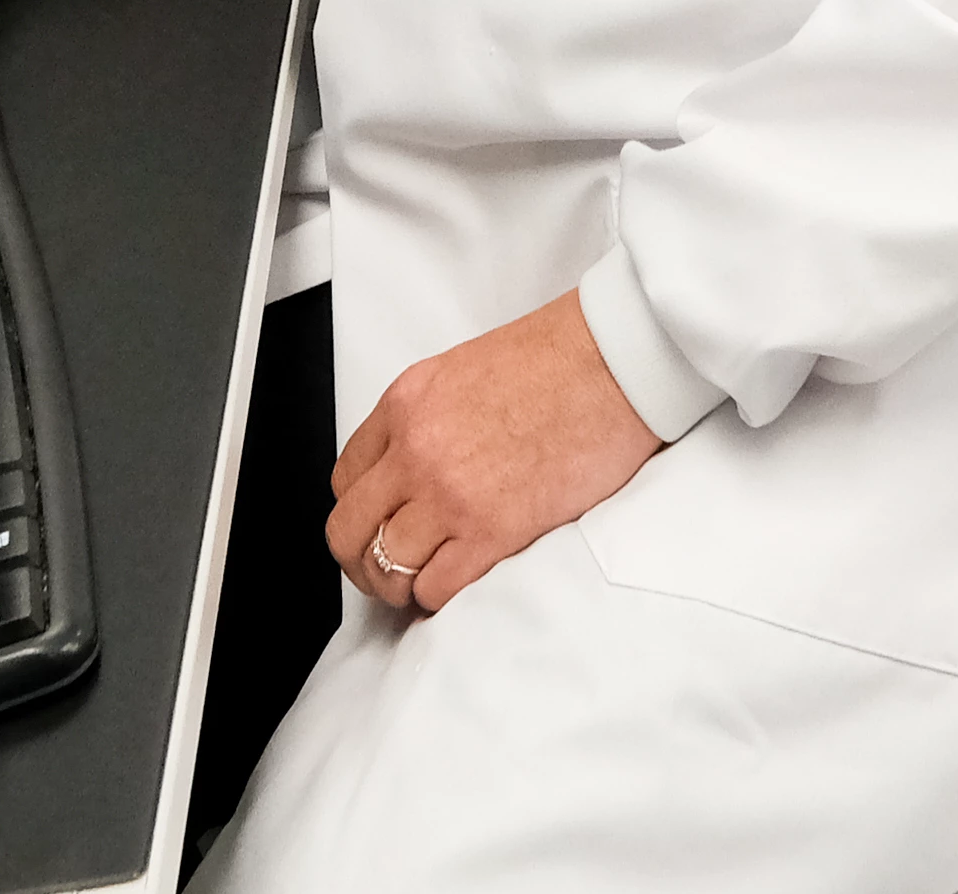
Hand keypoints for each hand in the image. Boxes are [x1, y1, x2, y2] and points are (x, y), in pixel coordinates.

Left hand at [325, 291, 662, 613]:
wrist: (612, 362)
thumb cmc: (557, 359)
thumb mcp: (462, 372)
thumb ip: (427, 420)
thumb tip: (414, 468)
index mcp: (405, 404)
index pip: (345, 479)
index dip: (359, 512)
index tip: (376, 525)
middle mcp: (416, 450)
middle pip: (349, 531)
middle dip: (362, 560)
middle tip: (385, 572)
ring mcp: (450, 494)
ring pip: (387, 568)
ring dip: (400, 586)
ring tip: (421, 587)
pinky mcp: (492, 531)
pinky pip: (436, 588)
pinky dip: (437, 598)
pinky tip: (453, 587)